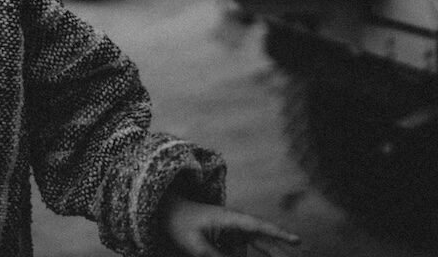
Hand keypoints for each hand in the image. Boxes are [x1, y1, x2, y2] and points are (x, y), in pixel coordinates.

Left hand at [161, 195, 300, 256]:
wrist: (167, 212)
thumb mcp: (195, 246)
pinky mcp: (226, 237)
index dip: (278, 234)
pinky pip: (233, 253)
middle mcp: (234, 223)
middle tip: (296, 249)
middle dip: (274, 251)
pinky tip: (211, 247)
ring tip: (206, 244)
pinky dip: (224, 254)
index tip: (297, 240)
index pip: (258, 227)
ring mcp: (231, 230)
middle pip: (260, 240)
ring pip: (241, 253)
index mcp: (229, 219)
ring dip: (232, 255)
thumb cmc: (180, 224)